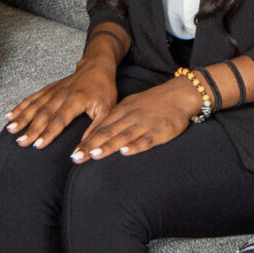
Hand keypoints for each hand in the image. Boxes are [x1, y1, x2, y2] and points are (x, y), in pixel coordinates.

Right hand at [5, 58, 119, 148]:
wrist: (96, 66)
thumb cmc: (104, 90)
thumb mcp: (107, 111)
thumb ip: (95, 131)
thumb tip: (85, 151)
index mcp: (76, 100)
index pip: (60, 120)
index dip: (48, 133)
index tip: (38, 145)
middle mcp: (61, 94)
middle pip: (43, 114)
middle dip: (30, 129)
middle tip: (20, 142)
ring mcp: (53, 91)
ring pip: (34, 106)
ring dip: (22, 118)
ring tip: (11, 130)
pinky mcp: (48, 89)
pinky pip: (32, 98)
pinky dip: (20, 107)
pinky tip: (10, 116)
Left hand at [73, 79, 205, 161]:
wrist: (179, 94)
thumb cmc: (153, 102)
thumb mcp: (130, 105)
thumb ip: (115, 119)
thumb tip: (97, 134)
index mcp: (122, 111)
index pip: (100, 127)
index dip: (86, 140)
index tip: (74, 153)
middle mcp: (130, 117)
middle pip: (107, 133)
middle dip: (90, 146)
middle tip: (76, 158)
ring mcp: (144, 124)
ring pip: (122, 136)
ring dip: (107, 146)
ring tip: (93, 155)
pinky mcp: (159, 132)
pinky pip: (145, 140)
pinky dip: (134, 146)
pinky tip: (124, 152)